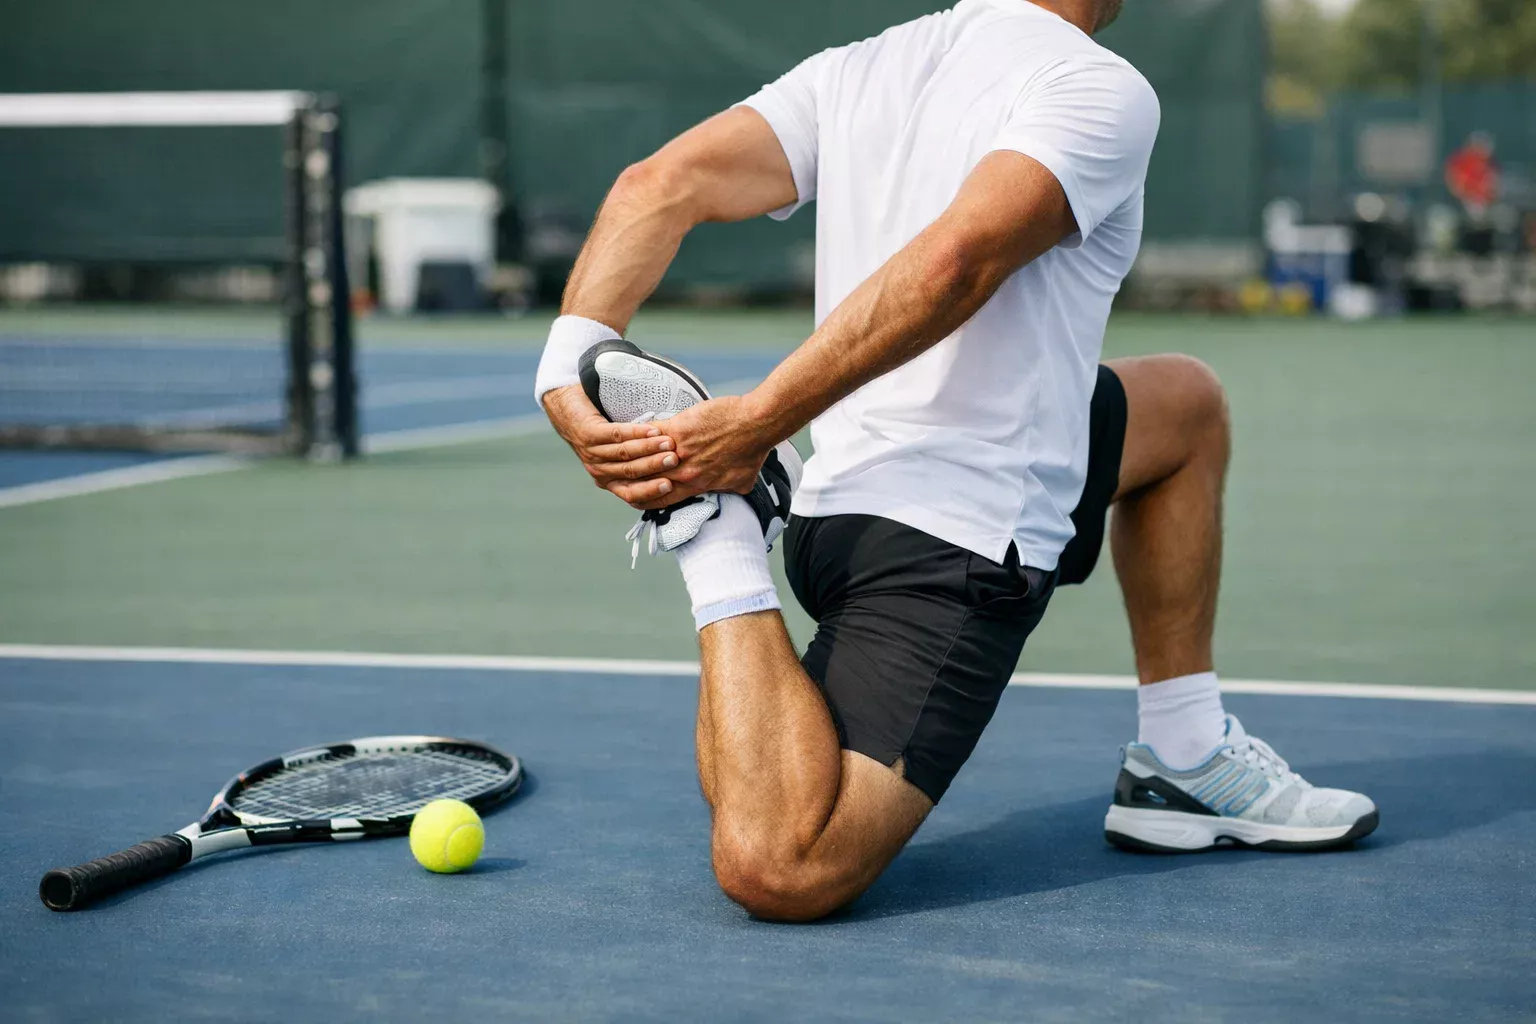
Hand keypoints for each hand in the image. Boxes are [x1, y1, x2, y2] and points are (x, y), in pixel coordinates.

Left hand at [541, 384, 679, 505]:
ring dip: (648, 449)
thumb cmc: (602, 432)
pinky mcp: (588, 434)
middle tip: (675, 460)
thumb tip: (673, 471)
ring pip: (625, 453)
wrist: (569, 409)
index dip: (651, 490)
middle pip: (631, 472)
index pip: (632, 493)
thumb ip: (639, 464)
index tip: (672, 484)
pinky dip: (635, 432)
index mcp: (609, 480)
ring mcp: (592, 453)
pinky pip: (616, 434)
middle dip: (655, 466)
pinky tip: (652, 430)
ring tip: (668, 443)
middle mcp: (600, 471)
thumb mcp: (620, 454)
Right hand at [628, 394, 776, 510]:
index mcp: (697, 485)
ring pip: (643, 456)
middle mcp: (684, 473)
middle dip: (632, 474)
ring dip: (632, 451)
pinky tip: (632, 427)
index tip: (636, 492)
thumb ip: (730, 488)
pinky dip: (640, 431)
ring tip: (621, 446)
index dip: (645, 498)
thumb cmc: (753, 449)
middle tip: (620, 467)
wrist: (756, 425)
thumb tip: (732, 492)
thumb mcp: (743, 480)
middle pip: (646, 479)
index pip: (661, 500)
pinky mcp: (677, 429)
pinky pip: (650, 432)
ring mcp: (678, 451)